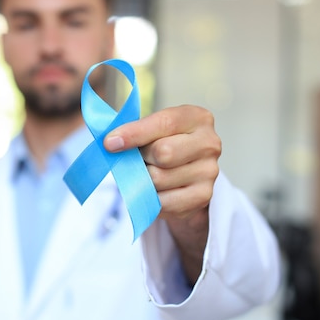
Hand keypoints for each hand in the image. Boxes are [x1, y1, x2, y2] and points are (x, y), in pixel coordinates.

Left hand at [104, 105, 221, 283]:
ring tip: (148, 174)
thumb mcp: (154, 129)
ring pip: (159, 179)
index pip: (164, 123)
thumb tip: (111, 143)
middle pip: (164, 153)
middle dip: (142, 158)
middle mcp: (210, 143)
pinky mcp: (203, 196)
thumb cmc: (165, 143)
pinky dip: (151, 198)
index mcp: (198, 118)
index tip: (110, 143)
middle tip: (139, 160)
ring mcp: (209, 172)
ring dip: (144, 180)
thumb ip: (136, 131)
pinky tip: (155, 190)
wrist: (187, 173)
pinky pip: (163, 201)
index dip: (135, 133)